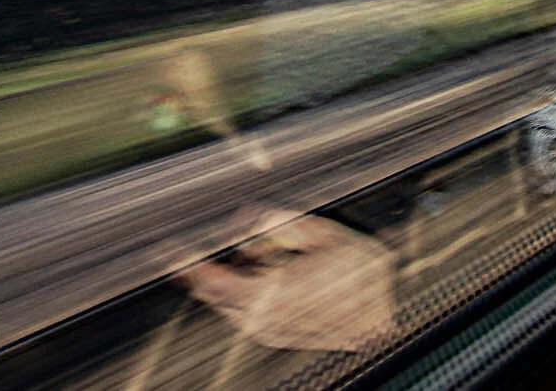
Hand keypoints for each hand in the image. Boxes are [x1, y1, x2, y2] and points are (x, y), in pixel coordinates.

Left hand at [176, 208, 395, 350]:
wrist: (387, 308)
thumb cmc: (359, 270)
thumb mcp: (320, 232)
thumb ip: (276, 224)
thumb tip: (244, 219)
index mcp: (273, 293)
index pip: (212, 282)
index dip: (186, 265)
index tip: (168, 250)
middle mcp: (267, 319)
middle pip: (216, 296)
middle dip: (206, 270)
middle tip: (200, 246)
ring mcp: (273, 332)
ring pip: (229, 307)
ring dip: (226, 283)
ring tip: (246, 256)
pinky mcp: (280, 336)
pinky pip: (246, 315)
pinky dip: (242, 294)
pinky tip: (261, 273)